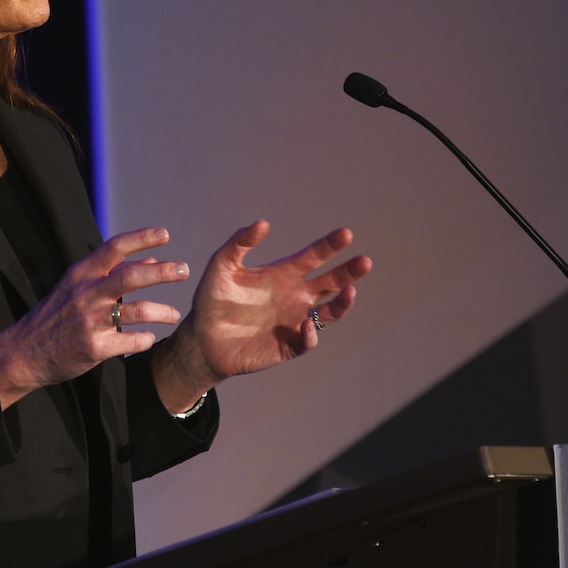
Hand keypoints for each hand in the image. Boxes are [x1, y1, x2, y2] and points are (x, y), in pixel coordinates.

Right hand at [0, 226, 188, 408]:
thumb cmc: (57, 314)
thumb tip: (151, 258)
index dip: (141, 238)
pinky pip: (130, 341)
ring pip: (136, 311)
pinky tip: (149, 338)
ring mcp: (89, 321)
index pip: (114, 247)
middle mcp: (86, 293)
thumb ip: (114, 271)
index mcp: (82, 273)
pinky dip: (144, 339)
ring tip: (174, 314)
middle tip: (184, 270)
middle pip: (130, 276)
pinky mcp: (93, 348)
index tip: (165, 234)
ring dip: (162, 311)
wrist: (24, 352)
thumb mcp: (78, 285)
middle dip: (162, 272)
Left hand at [152, 220, 370, 412]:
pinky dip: (311, 332)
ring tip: (350, 292)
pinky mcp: (289, 345)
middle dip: (349, 272)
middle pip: (331, 282)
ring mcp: (295, 320)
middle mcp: (295, 295)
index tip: (346, 234)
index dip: (331, 245)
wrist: (202, 339)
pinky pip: (308, 339)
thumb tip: (264, 223)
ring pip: (329, 311)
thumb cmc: (212, 300)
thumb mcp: (221, 265)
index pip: (315, 256)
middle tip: (365, 261)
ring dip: (343, 303)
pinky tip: (307, 322)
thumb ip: (239, 242)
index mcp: (284, 273)